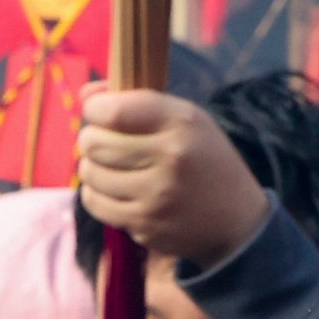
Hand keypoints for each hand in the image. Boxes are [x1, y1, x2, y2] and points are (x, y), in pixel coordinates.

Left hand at [72, 86, 273, 267]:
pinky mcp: (142, 224)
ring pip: (90, 173)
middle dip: (90, 138)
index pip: (114, 111)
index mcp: (183, 122)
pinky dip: (95, 192)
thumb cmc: (203, 159)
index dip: (95, 108)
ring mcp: (156, 195)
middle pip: (95, 143)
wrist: (233, 218)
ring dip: (92, 166)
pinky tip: (112, 188)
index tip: (97, 110)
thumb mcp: (186, 121)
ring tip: (109, 165)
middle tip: (101, 140)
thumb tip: (85, 95)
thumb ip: (137, 102)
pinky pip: (93, 202)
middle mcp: (171, 157)